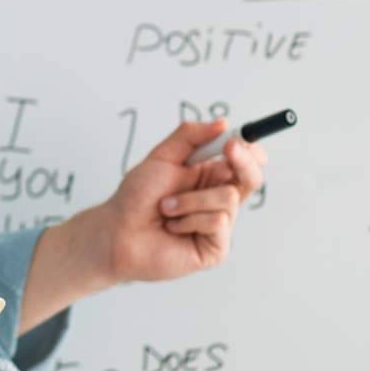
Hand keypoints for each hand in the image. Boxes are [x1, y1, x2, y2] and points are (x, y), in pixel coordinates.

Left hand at [96, 117, 267, 283]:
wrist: (118, 231)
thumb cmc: (136, 197)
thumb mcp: (162, 157)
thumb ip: (190, 136)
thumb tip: (222, 123)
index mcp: (209, 176)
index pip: (244, 160)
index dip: (248, 149)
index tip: (236, 139)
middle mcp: (218, 198)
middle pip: (251, 178)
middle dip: (242, 161)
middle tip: (228, 150)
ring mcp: (219, 224)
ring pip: (228, 197)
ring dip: (190, 199)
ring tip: (166, 207)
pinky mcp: (216, 247)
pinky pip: (217, 221)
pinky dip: (189, 219)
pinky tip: (173, 226)